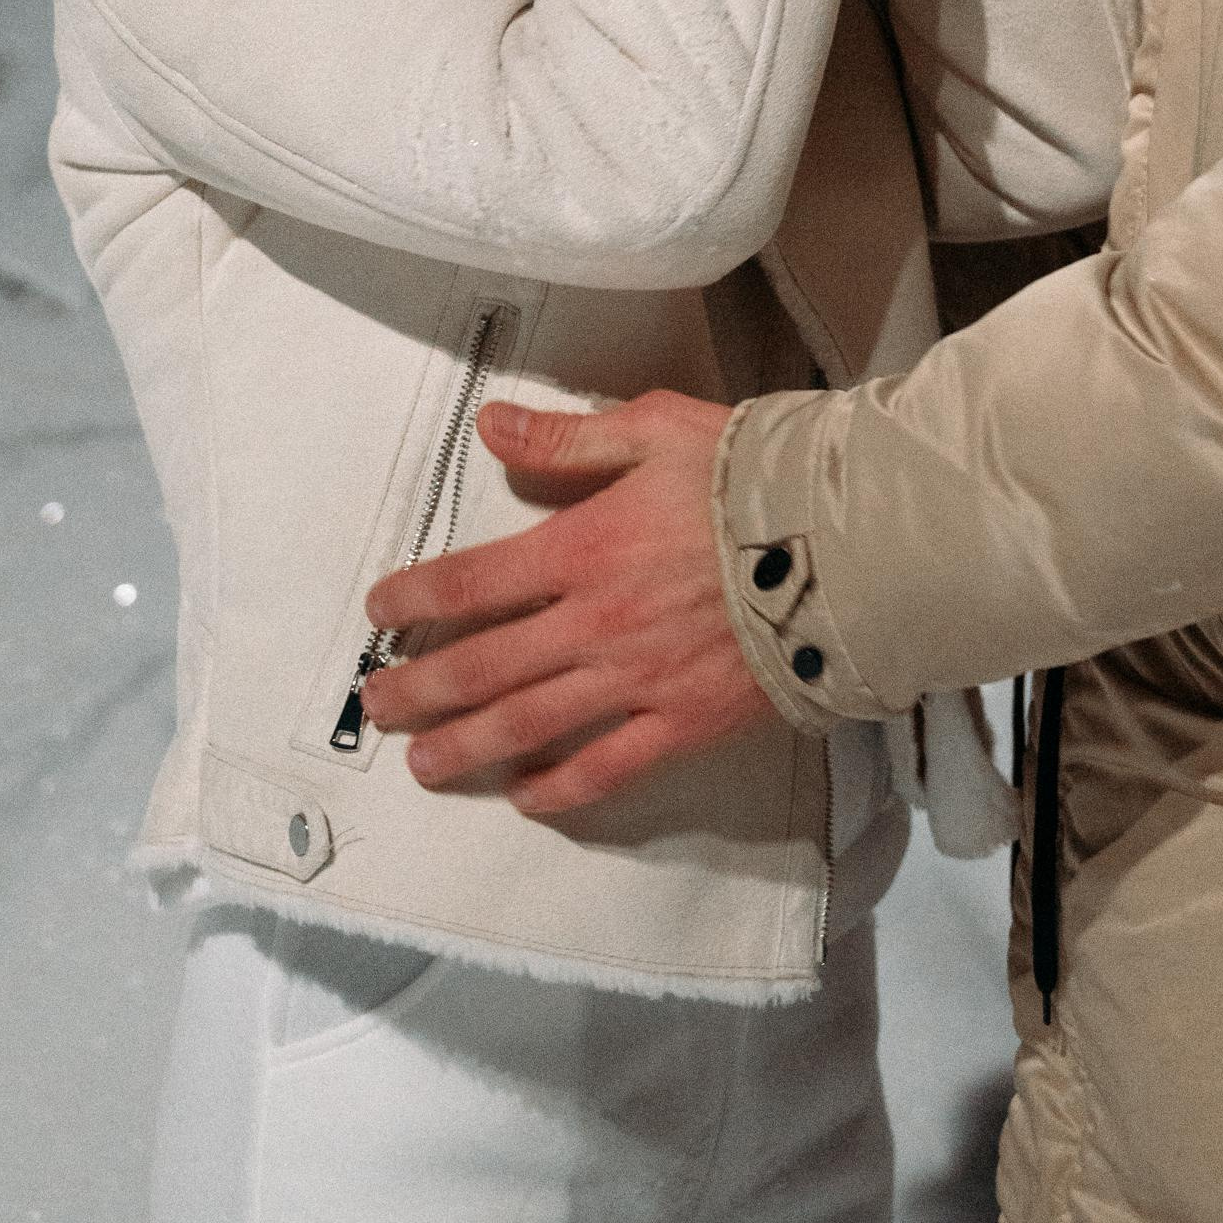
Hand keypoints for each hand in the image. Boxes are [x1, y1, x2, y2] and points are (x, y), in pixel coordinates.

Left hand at [360, 390, 768, 816]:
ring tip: (422, 764)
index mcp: (583, 547)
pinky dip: (561, 787)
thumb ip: (566, 439)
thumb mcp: (655, 429)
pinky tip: (528, 796)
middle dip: (420, 688)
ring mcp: (637, 682)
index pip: (473, 582)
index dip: (415, 596)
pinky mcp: (684, 723)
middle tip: (377, 704)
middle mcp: (594, 624)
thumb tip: (487, 427)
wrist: (845, 545)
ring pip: (529, 726)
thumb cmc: (751, 475)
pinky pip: (608, 767)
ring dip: (466, 747)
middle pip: (483, 666)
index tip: (379, 609)